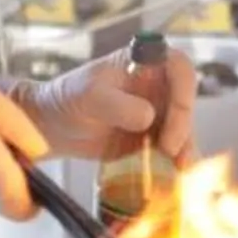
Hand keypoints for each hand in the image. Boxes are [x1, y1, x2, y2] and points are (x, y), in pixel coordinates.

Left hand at [6, 45, 198, 165]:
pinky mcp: (151, 139)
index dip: (184, 90)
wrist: (51, 127)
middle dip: (183, 127)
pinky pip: (172, 149)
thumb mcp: (88, 96)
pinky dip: (175, 162)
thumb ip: (117, 104)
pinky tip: (174, 175)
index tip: (172, 115)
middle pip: (185, 102)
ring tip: (178, 168)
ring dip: (185, 148)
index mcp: (143, 62)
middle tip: (168, 149)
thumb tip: (148, 117)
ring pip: (184, 129)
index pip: (179, 67)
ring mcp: (156, 113)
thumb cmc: (67, 99)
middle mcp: (155, 86)